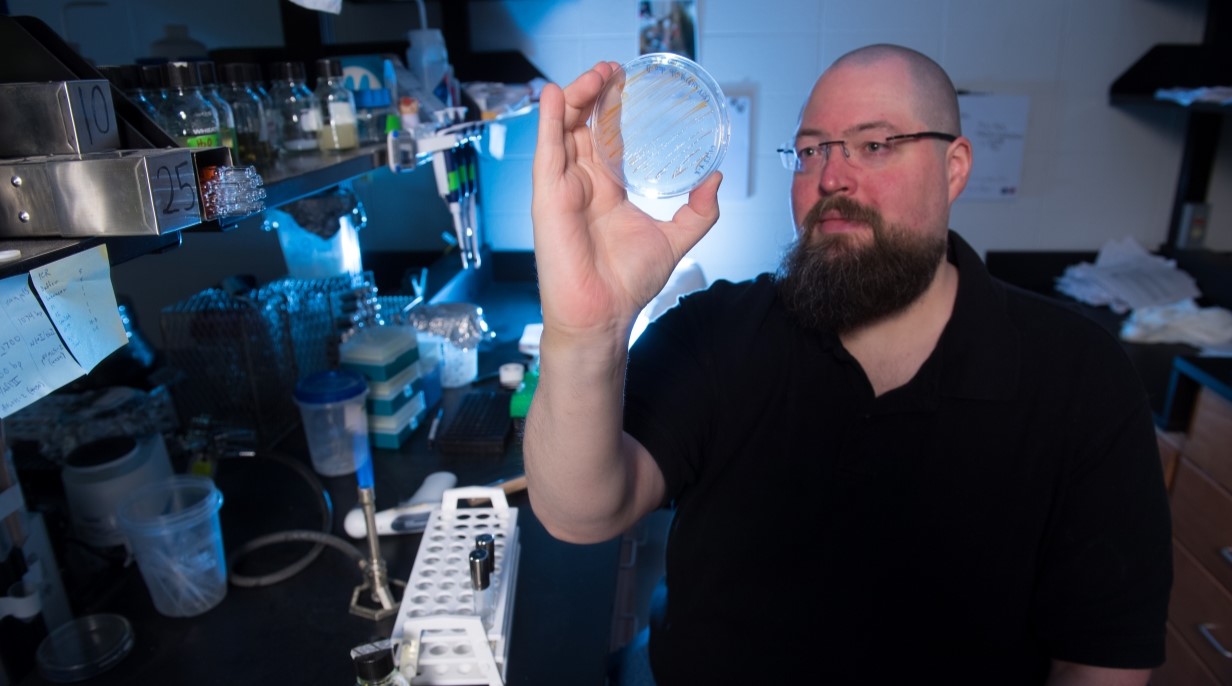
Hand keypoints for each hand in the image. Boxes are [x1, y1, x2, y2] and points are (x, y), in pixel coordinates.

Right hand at [531, 61, 721, 341]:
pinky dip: (547, 120)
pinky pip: (545, 150)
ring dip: (576, 96)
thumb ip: (699, 211)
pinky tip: (552, 94)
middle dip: (596, 93)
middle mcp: (582, 183)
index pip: (607, 136)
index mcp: (607, 189)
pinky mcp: (548, 196)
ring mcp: (563, 188)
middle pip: (584, 125)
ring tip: (597, 74)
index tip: (628, 81)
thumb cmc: (628, 284)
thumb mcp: (675, 238)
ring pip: (563, 129)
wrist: (605, 315)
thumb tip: (716, 180)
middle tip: (615, 70)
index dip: (615, 107)